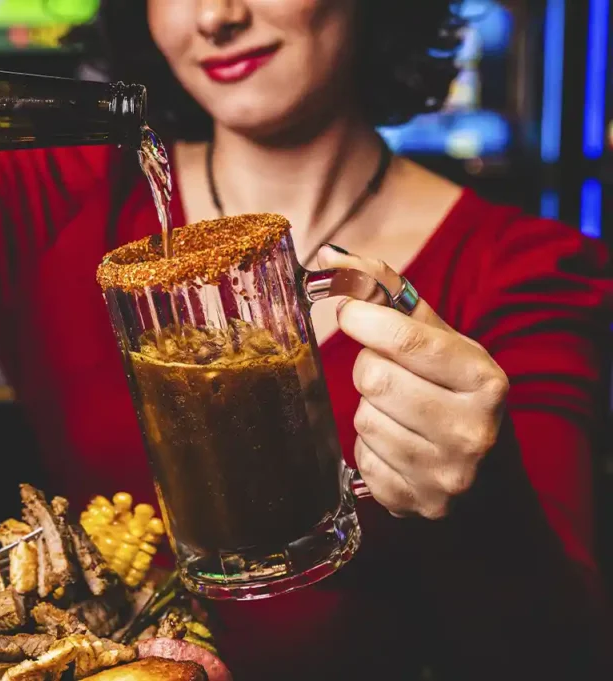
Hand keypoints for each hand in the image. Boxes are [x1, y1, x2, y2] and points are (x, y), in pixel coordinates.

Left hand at [318, 246, 509, 519]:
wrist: (486, 475)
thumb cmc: (453, 392)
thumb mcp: (439, 339)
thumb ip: (387, 293)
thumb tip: (329, 257)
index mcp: (486, 381)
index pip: (406, 341)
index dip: (364, 319)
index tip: (351, 312)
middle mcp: (472, 432)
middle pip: (374, 379)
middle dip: (370, 369)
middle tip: (388, 373)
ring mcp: (446, 475)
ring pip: (363, 421)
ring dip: (369, 411)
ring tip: (399, 413)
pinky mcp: (416, 505)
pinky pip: (361, 461)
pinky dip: (369, 450)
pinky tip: (397, 446)